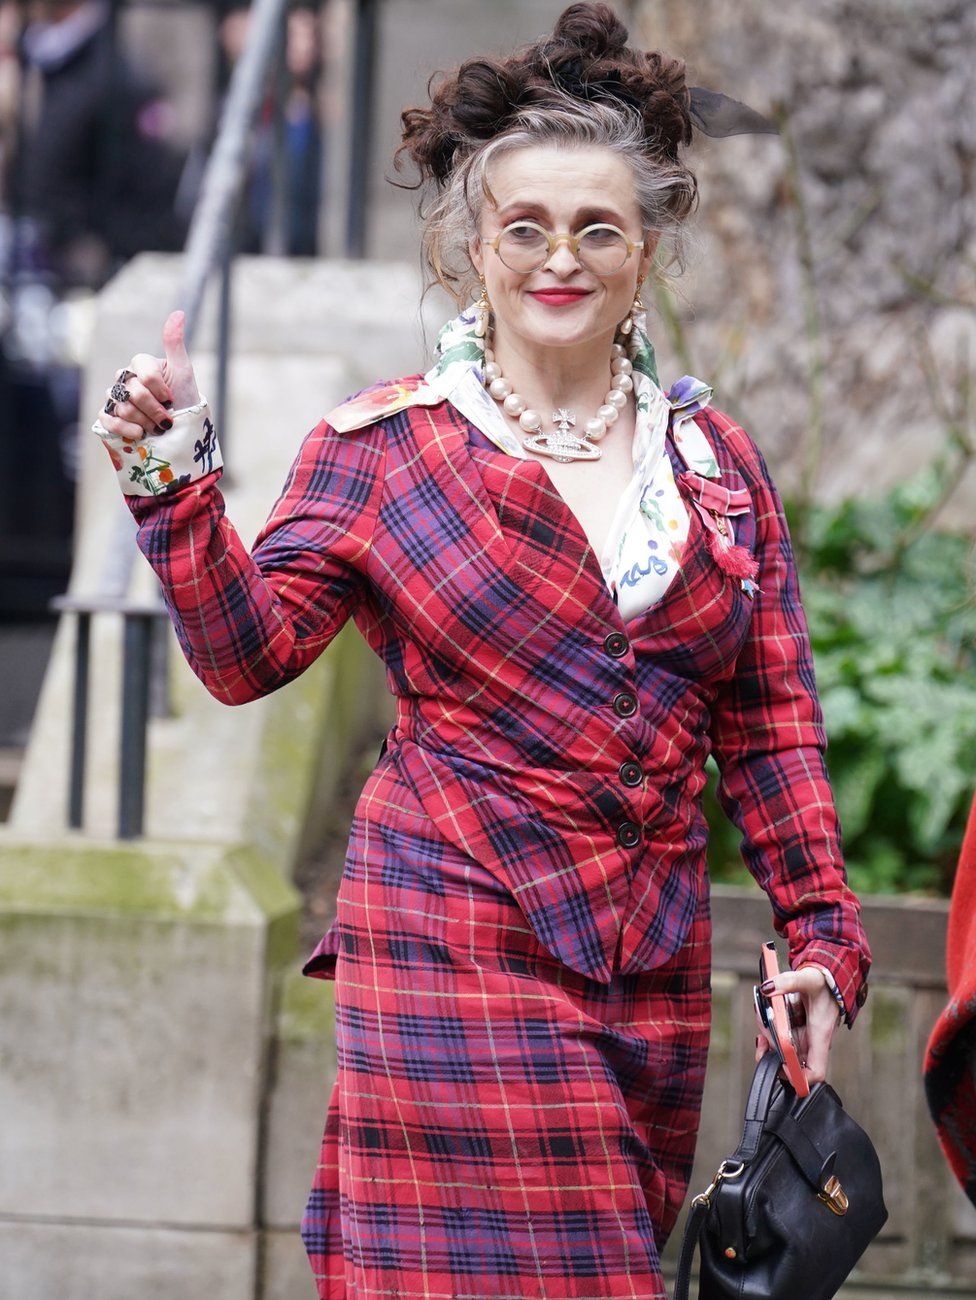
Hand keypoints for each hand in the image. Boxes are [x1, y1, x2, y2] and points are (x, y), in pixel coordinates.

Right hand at [98, 310, 200, 441]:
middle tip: (166, 418)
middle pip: (133, 393)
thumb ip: (174, 344)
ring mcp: (115, 398)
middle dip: (155, 410)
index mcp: (140, 365)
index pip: (144, 373)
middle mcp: (124, 378)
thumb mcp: (183, 372)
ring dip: (145, 422)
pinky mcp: (109, 417)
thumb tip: (178, 313)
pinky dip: (125, 428)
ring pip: (123, 407)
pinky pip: (107, 419)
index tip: (171, 398)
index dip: (159, 389)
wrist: (181, 431)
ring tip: (157, 427)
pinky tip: (140, 434)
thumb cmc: (184, 401)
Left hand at [753, 964, 842, 1085]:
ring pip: (782, 1052)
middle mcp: (812, 1043)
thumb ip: (788, 982)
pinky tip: (765, 1021)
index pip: (815, 1073)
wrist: (827, 978)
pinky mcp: (796, 1033)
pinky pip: (779, 1041)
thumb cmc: (824, 983)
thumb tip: (767, 988)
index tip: (781, 1063)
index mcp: (820, 1037)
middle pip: (791, 1066)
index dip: (798, 1076)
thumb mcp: (808, 979)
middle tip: (762, 1038)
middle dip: (772, 1055)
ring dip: (768, 1040)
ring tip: (763, 1020)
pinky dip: (769, 1033)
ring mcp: (803, 1039)